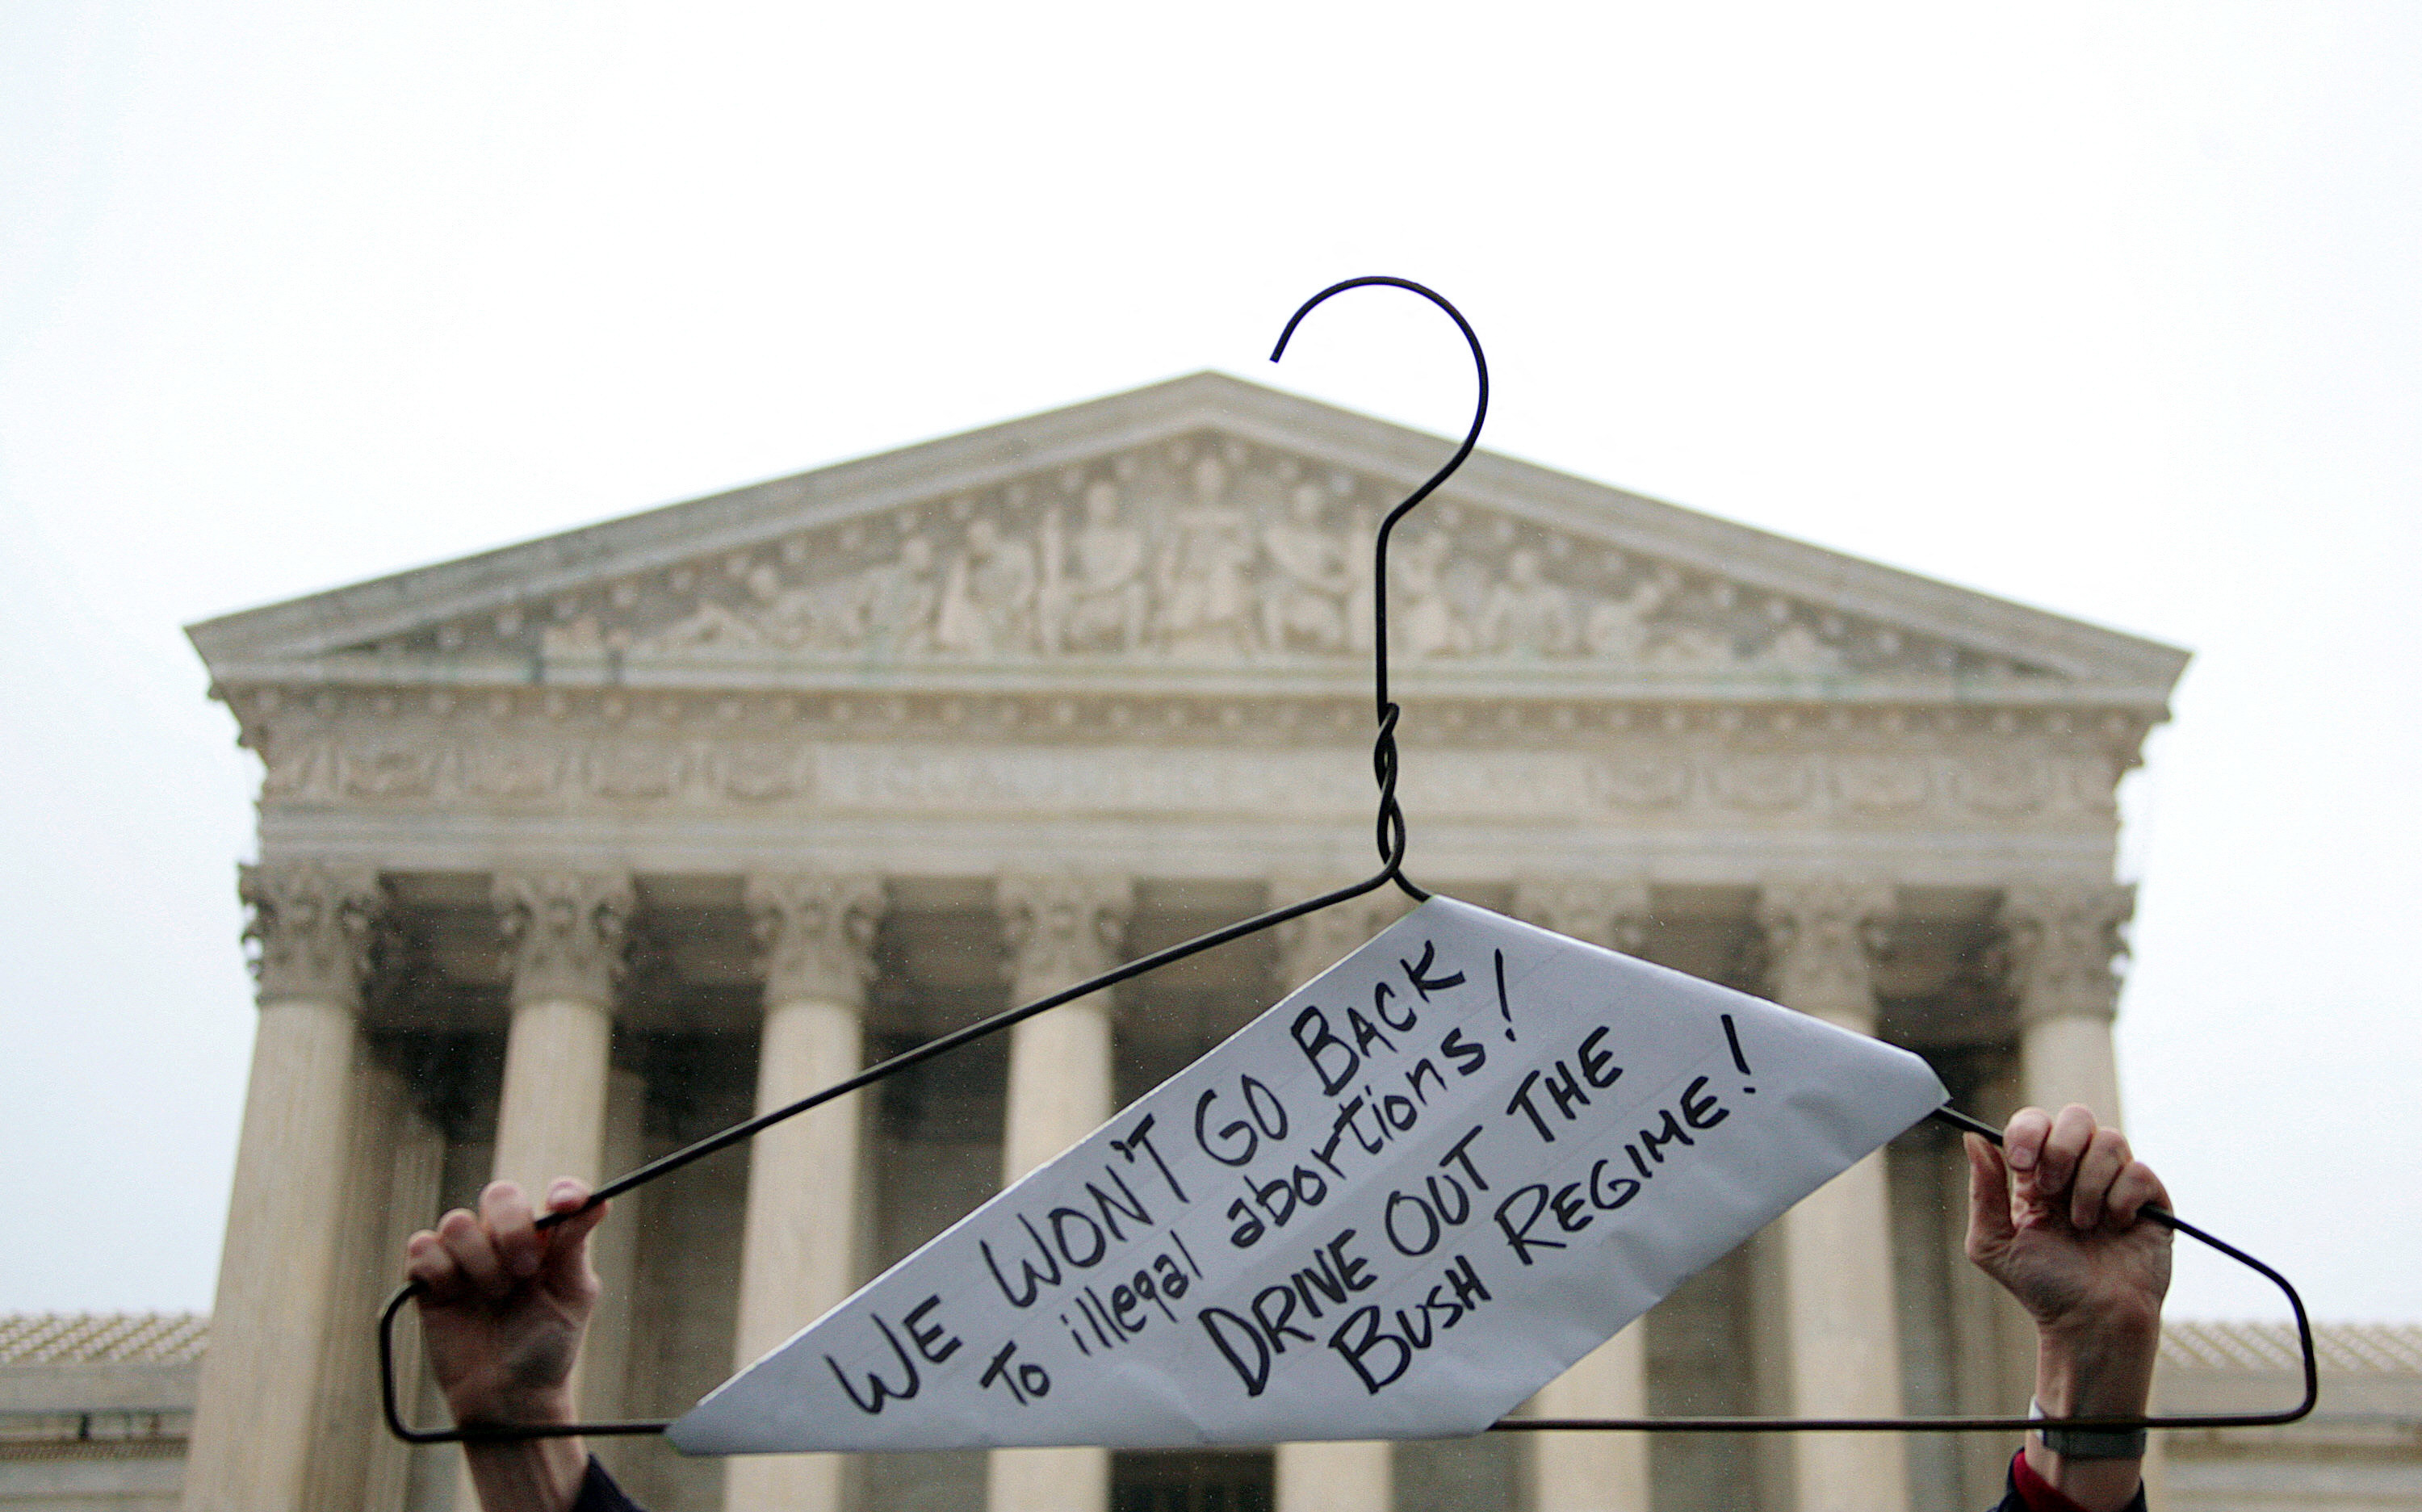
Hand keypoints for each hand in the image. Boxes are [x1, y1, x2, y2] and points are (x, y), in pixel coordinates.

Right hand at [405, 1179, 605, 1511]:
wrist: (508, 1398)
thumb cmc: (546, 1347)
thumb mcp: (572, 1297)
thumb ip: (574, 1248)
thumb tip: (598, 1202)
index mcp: (547, 1239)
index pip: (556, 1194)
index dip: (563, 1191)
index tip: (564, 1204)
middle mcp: (505, 1239)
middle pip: (500, 1194)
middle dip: (512, 1227)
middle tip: (525, 1270)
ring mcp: (466, 1257)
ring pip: (458, 1222)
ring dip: (479, 1259)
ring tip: (496, 1295)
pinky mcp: (430, 1280)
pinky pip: (422, 1247)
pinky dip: (440, 1268)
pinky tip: (455, 1295)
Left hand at [1965, 1105, 2171, 1511]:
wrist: (2090, 1322)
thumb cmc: (2042, 1287)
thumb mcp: (1994, 1243)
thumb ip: (1983, 1191)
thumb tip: (1972, 1138)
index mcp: (2038, 1174)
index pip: (2035, 1123)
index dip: (2028, 1131)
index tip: (2021, 1163)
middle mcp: (2078, 1171)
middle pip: (2076, 1116)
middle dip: (2061, 1148)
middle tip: (2051, 1189)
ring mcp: (2115, 1183)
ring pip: (2109, 1140)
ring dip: (2089, 1183)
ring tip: (2082, 1224)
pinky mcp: (2150, 1201)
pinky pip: (2140, 1172)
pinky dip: (2121, 1198)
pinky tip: (2114, 1227)